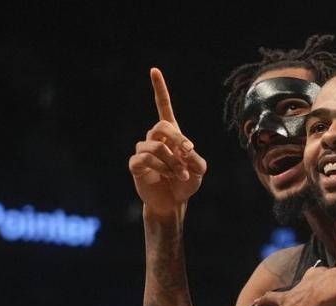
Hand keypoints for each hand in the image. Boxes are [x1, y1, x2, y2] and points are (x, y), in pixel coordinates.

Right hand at [128, 68, 206, 216]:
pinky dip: (161, 167)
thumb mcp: (199, 169)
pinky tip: (167, 176)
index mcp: (170, 135)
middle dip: (178, 139)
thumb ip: (195, 157)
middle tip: (189, 152)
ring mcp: (143, 150)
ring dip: (173, 162)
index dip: (159, 89)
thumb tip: (182, 150)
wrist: (173, 203)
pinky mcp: (136, 164)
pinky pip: (146, 158)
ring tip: (181, 176)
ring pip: (156, 146)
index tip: (154, 70)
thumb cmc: (186, 184)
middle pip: (162, 126)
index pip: (163, 107)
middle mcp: (154, 138)